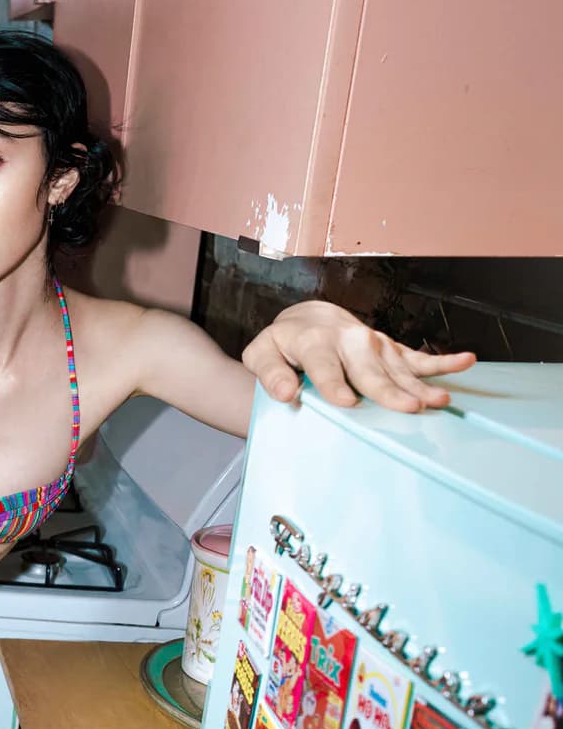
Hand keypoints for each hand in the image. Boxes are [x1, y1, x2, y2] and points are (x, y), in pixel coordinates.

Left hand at [245, 302, 476, 412]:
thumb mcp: (262, 353)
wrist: (307, 319)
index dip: (335, 384)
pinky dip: (443, 361)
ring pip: (398, 367)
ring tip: (439, 400)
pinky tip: (467, 361)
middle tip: (409, 408)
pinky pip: (418, 356)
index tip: (346, 403)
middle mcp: (348, 341)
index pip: (325, 365)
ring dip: (420, 384)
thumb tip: (284, 393)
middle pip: (369, 370)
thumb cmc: (283, 345)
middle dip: (389, 389)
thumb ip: (269, 372)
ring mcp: (374, 344)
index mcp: (314, 342)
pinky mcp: (390, 349)